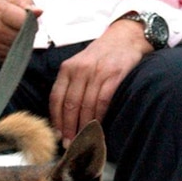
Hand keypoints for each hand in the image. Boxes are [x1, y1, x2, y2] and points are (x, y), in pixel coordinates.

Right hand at [0, 0, 40, 60]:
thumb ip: (23, 2)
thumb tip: (39, 11)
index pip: (28, 20)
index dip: (31, 21)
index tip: (27, 19)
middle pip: (26, 36)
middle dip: (26, 33)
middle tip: (16, 28)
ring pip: (20, 48)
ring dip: (19, 43)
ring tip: (7, 35)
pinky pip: (11, 57)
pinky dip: (11, 52)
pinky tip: (1, 44)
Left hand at [49, 19, 151, 144]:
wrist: (125, 37)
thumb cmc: (101, 54)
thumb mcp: (79, 63)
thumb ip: (71, 83)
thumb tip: (63, 114)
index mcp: (68, 68)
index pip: (56, 97)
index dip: (56, 118)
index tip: (57, 133)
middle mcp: (80, 70)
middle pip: (70, 104)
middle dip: (68, 127)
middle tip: (69, 143)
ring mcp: (97, 73)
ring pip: (86, 105)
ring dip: (83, 125)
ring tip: (82, 139)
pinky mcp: (113, 76)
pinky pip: (103, 101)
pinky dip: (99, 116)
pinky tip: (97, 126)